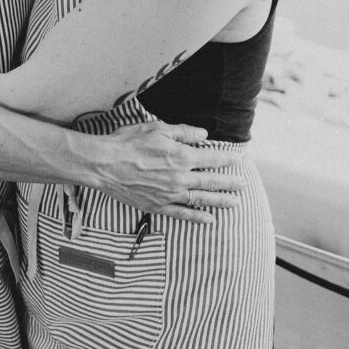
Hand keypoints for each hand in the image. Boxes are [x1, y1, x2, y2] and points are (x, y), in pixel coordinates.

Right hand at [97, 121, 245, 223]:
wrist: (104, 164)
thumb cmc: (128, 142)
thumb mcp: (157, 128)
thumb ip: (183, 132)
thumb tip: (203, 134)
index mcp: (181, 156)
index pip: (211, 158)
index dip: (227, 158)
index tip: (239, 159)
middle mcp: (179, 178)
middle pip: (211, 182)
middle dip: (230, 183)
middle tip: (243, 185)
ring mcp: (169, 195)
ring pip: (201, 200)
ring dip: (220, 202)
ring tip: (235, 204)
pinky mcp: (157, 206)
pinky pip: (182, 214)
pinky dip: (197, 217)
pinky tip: (209, 219)